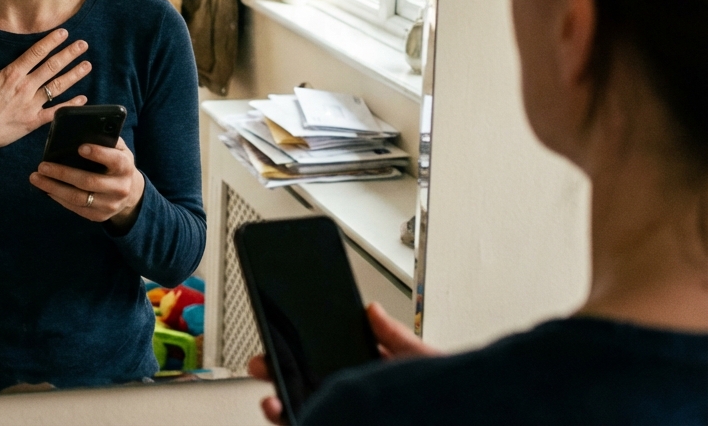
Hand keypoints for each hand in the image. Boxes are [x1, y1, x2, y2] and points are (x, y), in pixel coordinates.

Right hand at [0, 28, 91, 175]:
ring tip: (87, 65)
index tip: (64, 34)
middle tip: (83, 45)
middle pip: (51, 67)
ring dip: (74, 75)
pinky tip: (83, 99)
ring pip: (57, 87)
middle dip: (69, 54)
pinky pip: (56, 112)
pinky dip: (70, 105)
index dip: (51, 42)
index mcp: (11, 75)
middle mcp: (25, 87)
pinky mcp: (33, 121)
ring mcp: (31, 105)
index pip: (35, 53)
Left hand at [29, 138, 144, 231]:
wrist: (130, 192)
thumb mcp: (118, 149)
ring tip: (36, 178)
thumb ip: (105, 139)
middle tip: (42, 165)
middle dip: (63, 173)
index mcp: (125, 167)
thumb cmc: (116, 162)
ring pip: (78, 198)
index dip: (98, 153)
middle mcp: (120, 188)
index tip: (80, 147)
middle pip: (88, 181)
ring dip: (53, 188)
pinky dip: (58, 198)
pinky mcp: (99, 216)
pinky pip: (75, 208)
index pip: (114, 160)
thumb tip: (81, 130)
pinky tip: (46, 188)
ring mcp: (110, 205)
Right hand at [247, 302, 440, 424]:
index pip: (329, 368)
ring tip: (271, 399)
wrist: (464, 415)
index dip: (301, 357)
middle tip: (262, 364)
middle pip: (310, 391)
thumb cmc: (450, 397)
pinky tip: (285, 413)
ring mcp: (351, 416)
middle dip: (279, 376)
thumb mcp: (422, 362)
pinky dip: (294, 422)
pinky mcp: (342, 424)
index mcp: (373, 384)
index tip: (281, 343)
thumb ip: (396, 338)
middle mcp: (358, 403)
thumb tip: (373, 311)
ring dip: (280, 407)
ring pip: (308, 414)